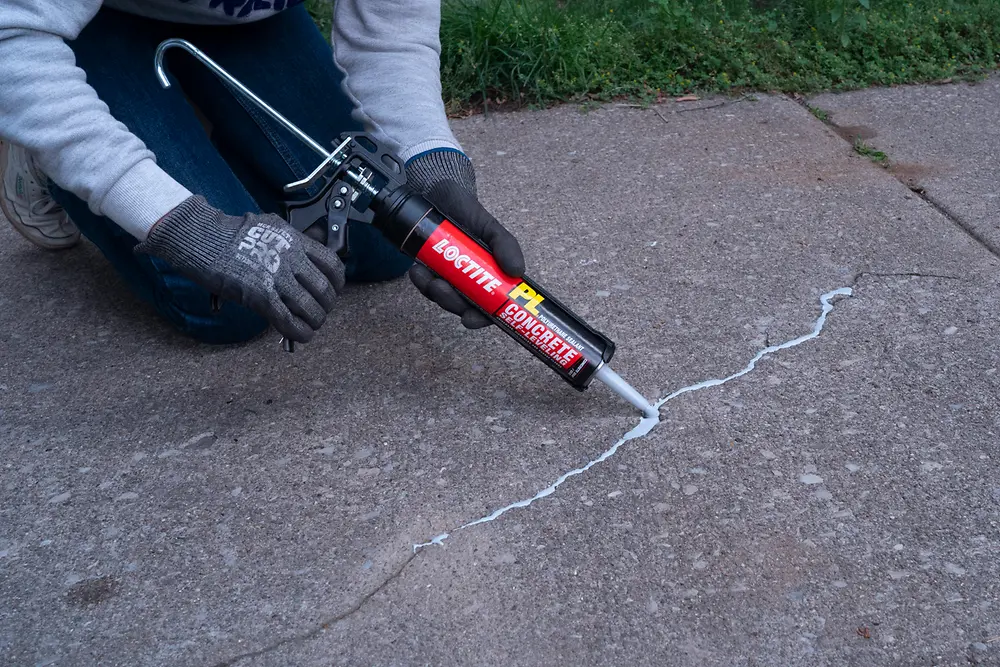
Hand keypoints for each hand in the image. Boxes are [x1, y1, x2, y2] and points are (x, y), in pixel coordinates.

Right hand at [136, 195, 344, 342]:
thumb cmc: (230, 234)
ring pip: (311, 308)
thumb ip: (289, 246)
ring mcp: (276, 278)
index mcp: (295, 241)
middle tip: (318, 312)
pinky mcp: (260, 296)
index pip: (332, 265)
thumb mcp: (269, 230)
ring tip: (310, 326)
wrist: (202, 236)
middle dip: (326, 306)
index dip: (336, 283)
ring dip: (314, 322)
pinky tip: (300, 336)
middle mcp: (291, 259)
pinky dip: (298, 332)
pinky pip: (289, 320)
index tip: (332, 291)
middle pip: (325, 290)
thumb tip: (300, 265)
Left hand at [408, 180, 525, 328]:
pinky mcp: (429, 270)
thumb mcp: (491, 226)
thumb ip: (506, 246)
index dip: (481, 318)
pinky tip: (417, 269)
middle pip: (462, 305)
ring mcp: (449, 276)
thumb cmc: (469, 211)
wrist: (439, 192)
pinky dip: (420, 281)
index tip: (469, 320)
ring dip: (432, 291)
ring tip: (425, 275)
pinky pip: (425, 285)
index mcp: (490, 275)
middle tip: (440, 288)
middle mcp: (470, 280)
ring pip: (442, 297)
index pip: (489, 306)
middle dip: (450, 302)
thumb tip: (517, 272)